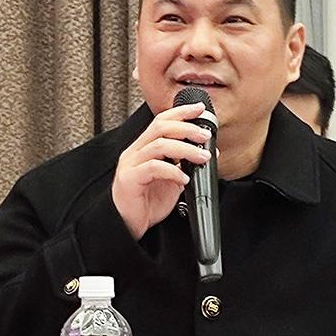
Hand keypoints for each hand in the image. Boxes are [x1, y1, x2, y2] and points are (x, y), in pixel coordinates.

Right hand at [111, 102, 213, 240]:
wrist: (127, 226)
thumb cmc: (146, 203)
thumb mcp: (171, 181)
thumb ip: (185, 166)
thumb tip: (207, 153)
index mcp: (144, 148)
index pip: (161, 121)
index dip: (181, 112)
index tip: (200, 110)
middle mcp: (135, 152)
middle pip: (160, 127)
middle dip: (187, 128)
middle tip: (205, 136)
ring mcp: (130, 164)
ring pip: (159, 145)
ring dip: (186, 149)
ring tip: (202, 158)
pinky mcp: (129, 179)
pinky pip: (154, 168)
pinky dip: (173, 171)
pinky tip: (185, 179)